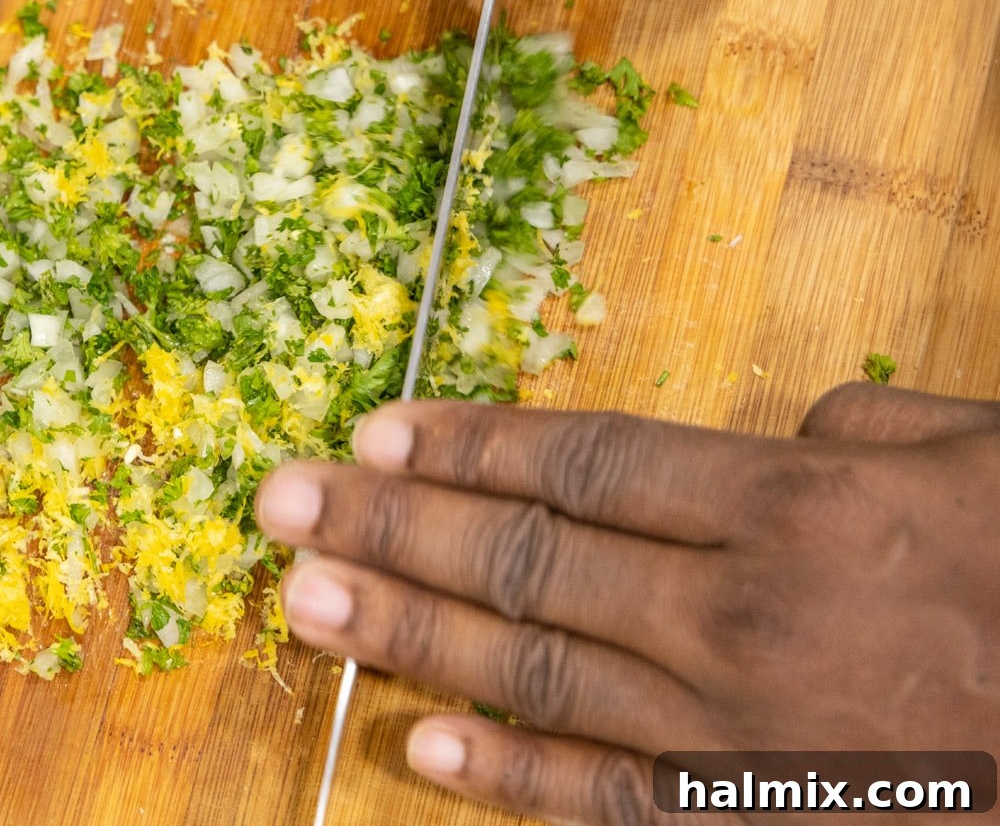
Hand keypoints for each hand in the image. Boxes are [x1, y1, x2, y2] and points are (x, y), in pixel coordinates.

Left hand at [257, 384, 999, 821]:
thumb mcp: (980, 461)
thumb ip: (858, 429)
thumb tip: (774, 427)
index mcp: (797, 507)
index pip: (586, 462)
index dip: (468, 446)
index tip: (374, 435)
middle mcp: (740, 615)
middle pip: (527, 557)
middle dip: (391, 528)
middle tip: (282, 505)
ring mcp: (734, 732)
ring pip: (536, 669)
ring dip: (407, 635)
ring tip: (304, 602)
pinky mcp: (746, 821)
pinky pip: (604, 798)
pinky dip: (507, 775)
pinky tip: (420, 748)